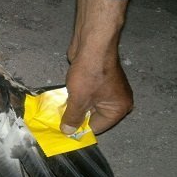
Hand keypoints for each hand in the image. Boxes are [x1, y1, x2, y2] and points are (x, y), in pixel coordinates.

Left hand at [61, 0, 132, 134]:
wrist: (92, 44)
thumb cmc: (90, 73)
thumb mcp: (79, 99)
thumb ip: (73, 117)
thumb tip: (68, 132)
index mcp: (119, 109)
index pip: (97, 127)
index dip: (80, 129)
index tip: (63, 131)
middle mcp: (116, 101)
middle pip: (92, 116)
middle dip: (75, 117)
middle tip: (57, 121)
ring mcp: (107, 90)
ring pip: (87, 105)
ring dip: (73, 106)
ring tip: (57, 110)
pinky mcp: (96, 81)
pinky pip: (84, 94)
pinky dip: (74, 96)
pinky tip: (61, 98)